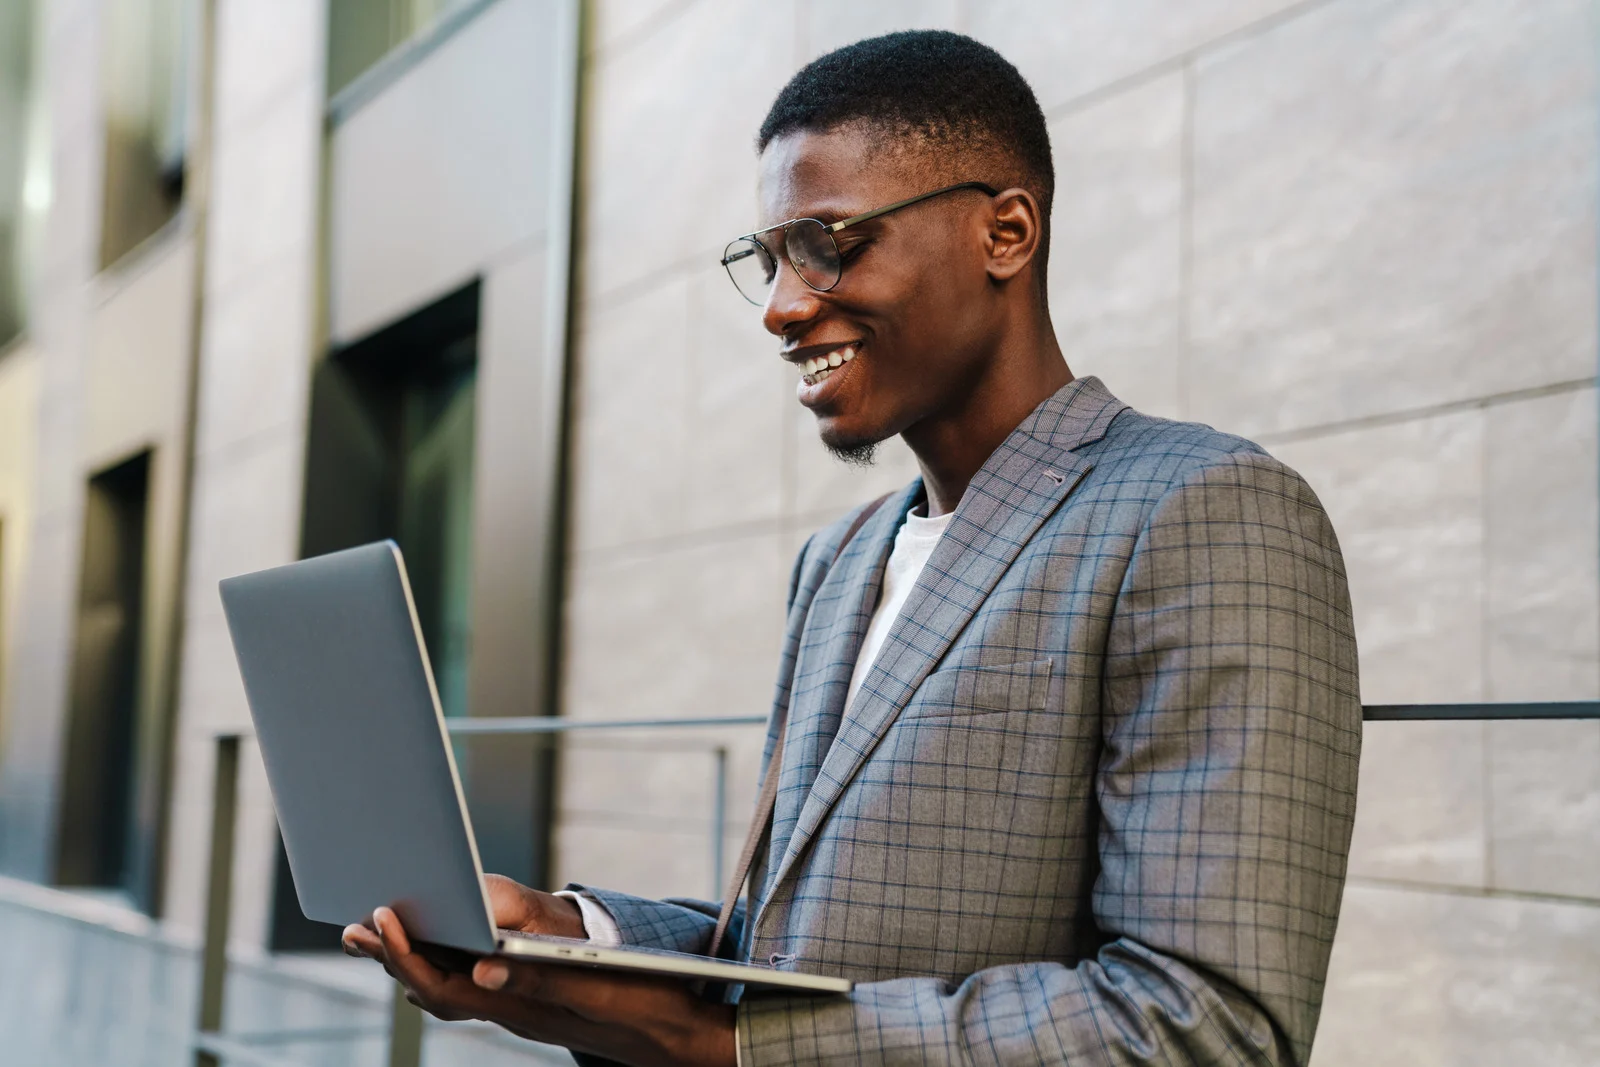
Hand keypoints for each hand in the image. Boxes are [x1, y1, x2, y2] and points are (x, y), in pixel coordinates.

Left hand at [341, 875, 735, 1066]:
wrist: (680, 1037)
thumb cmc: (646, 1005)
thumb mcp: (597, 989)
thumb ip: (540, 979)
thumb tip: (481, 967)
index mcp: (521, 1008)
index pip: (446, 986)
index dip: (407, 954)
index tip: (380, 919)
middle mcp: (514, 1014)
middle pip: (436, 989)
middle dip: (394, 956)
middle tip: (354, 926)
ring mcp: (523, 1012)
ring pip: (451, 990)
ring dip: (412, 961)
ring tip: (378, 934)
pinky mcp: (536, 1005)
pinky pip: (473, 987)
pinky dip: (445, 965)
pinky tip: (439, 955)